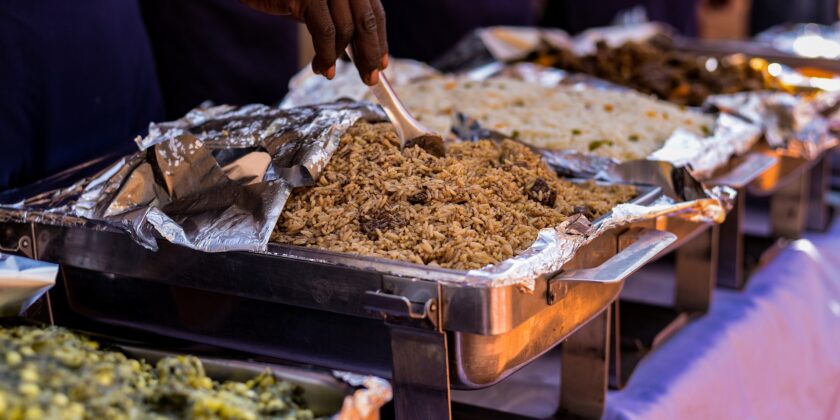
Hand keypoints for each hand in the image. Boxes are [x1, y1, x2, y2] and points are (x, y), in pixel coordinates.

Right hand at [242, 0, 387, 84]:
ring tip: (329, 73)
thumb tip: (363, 54)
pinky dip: (325, 55)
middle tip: (370, 78)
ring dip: (339, 57)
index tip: (382, 64)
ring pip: (347, 29)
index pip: (375, 12)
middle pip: (366, 20)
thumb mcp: (318, 6)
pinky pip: (324, 32)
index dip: (381, 40)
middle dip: (370, 53)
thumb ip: (340, 21)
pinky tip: (321, 68)